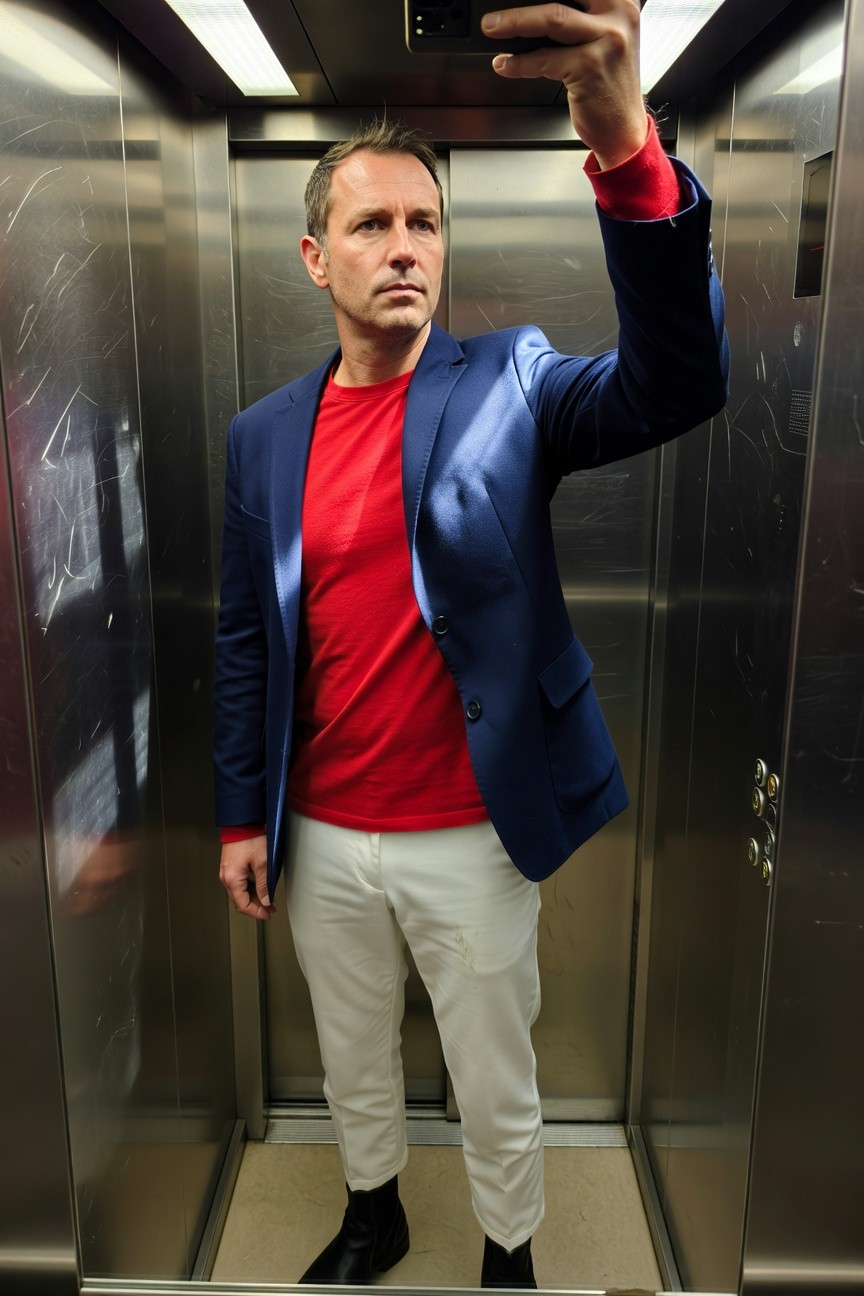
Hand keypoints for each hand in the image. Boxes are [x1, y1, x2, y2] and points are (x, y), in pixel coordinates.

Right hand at [219, 834, 273, 919]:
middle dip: (255, 907)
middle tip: (270, 909)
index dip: (256, 913)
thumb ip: (264, 885)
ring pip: (239, 893)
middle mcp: (226, 878)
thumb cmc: (251, 839)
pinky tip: (260, 888)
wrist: (242, 822)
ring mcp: (226, 872)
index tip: (268, 915)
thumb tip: (265, 902)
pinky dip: (249, 889)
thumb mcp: (263, 863)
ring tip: (268, 900)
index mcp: (232, 879)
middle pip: (239, 900)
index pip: (243, 905)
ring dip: (253, 898)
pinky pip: (238, 883)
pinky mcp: (229, 866)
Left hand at [481, 2, 645, 168]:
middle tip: (494, 12)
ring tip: (492, 27)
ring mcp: (607, 40)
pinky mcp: (591, 67)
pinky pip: (546, 59)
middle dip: (523, 3)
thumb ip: (582, 17)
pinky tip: (506, 64)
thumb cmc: (608, 83)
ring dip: (516, 23)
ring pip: (553, 19)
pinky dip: (520, 63)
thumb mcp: (604, 38)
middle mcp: (619, 14)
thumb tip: (535, 9)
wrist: (622, 127)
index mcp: (621, 0)